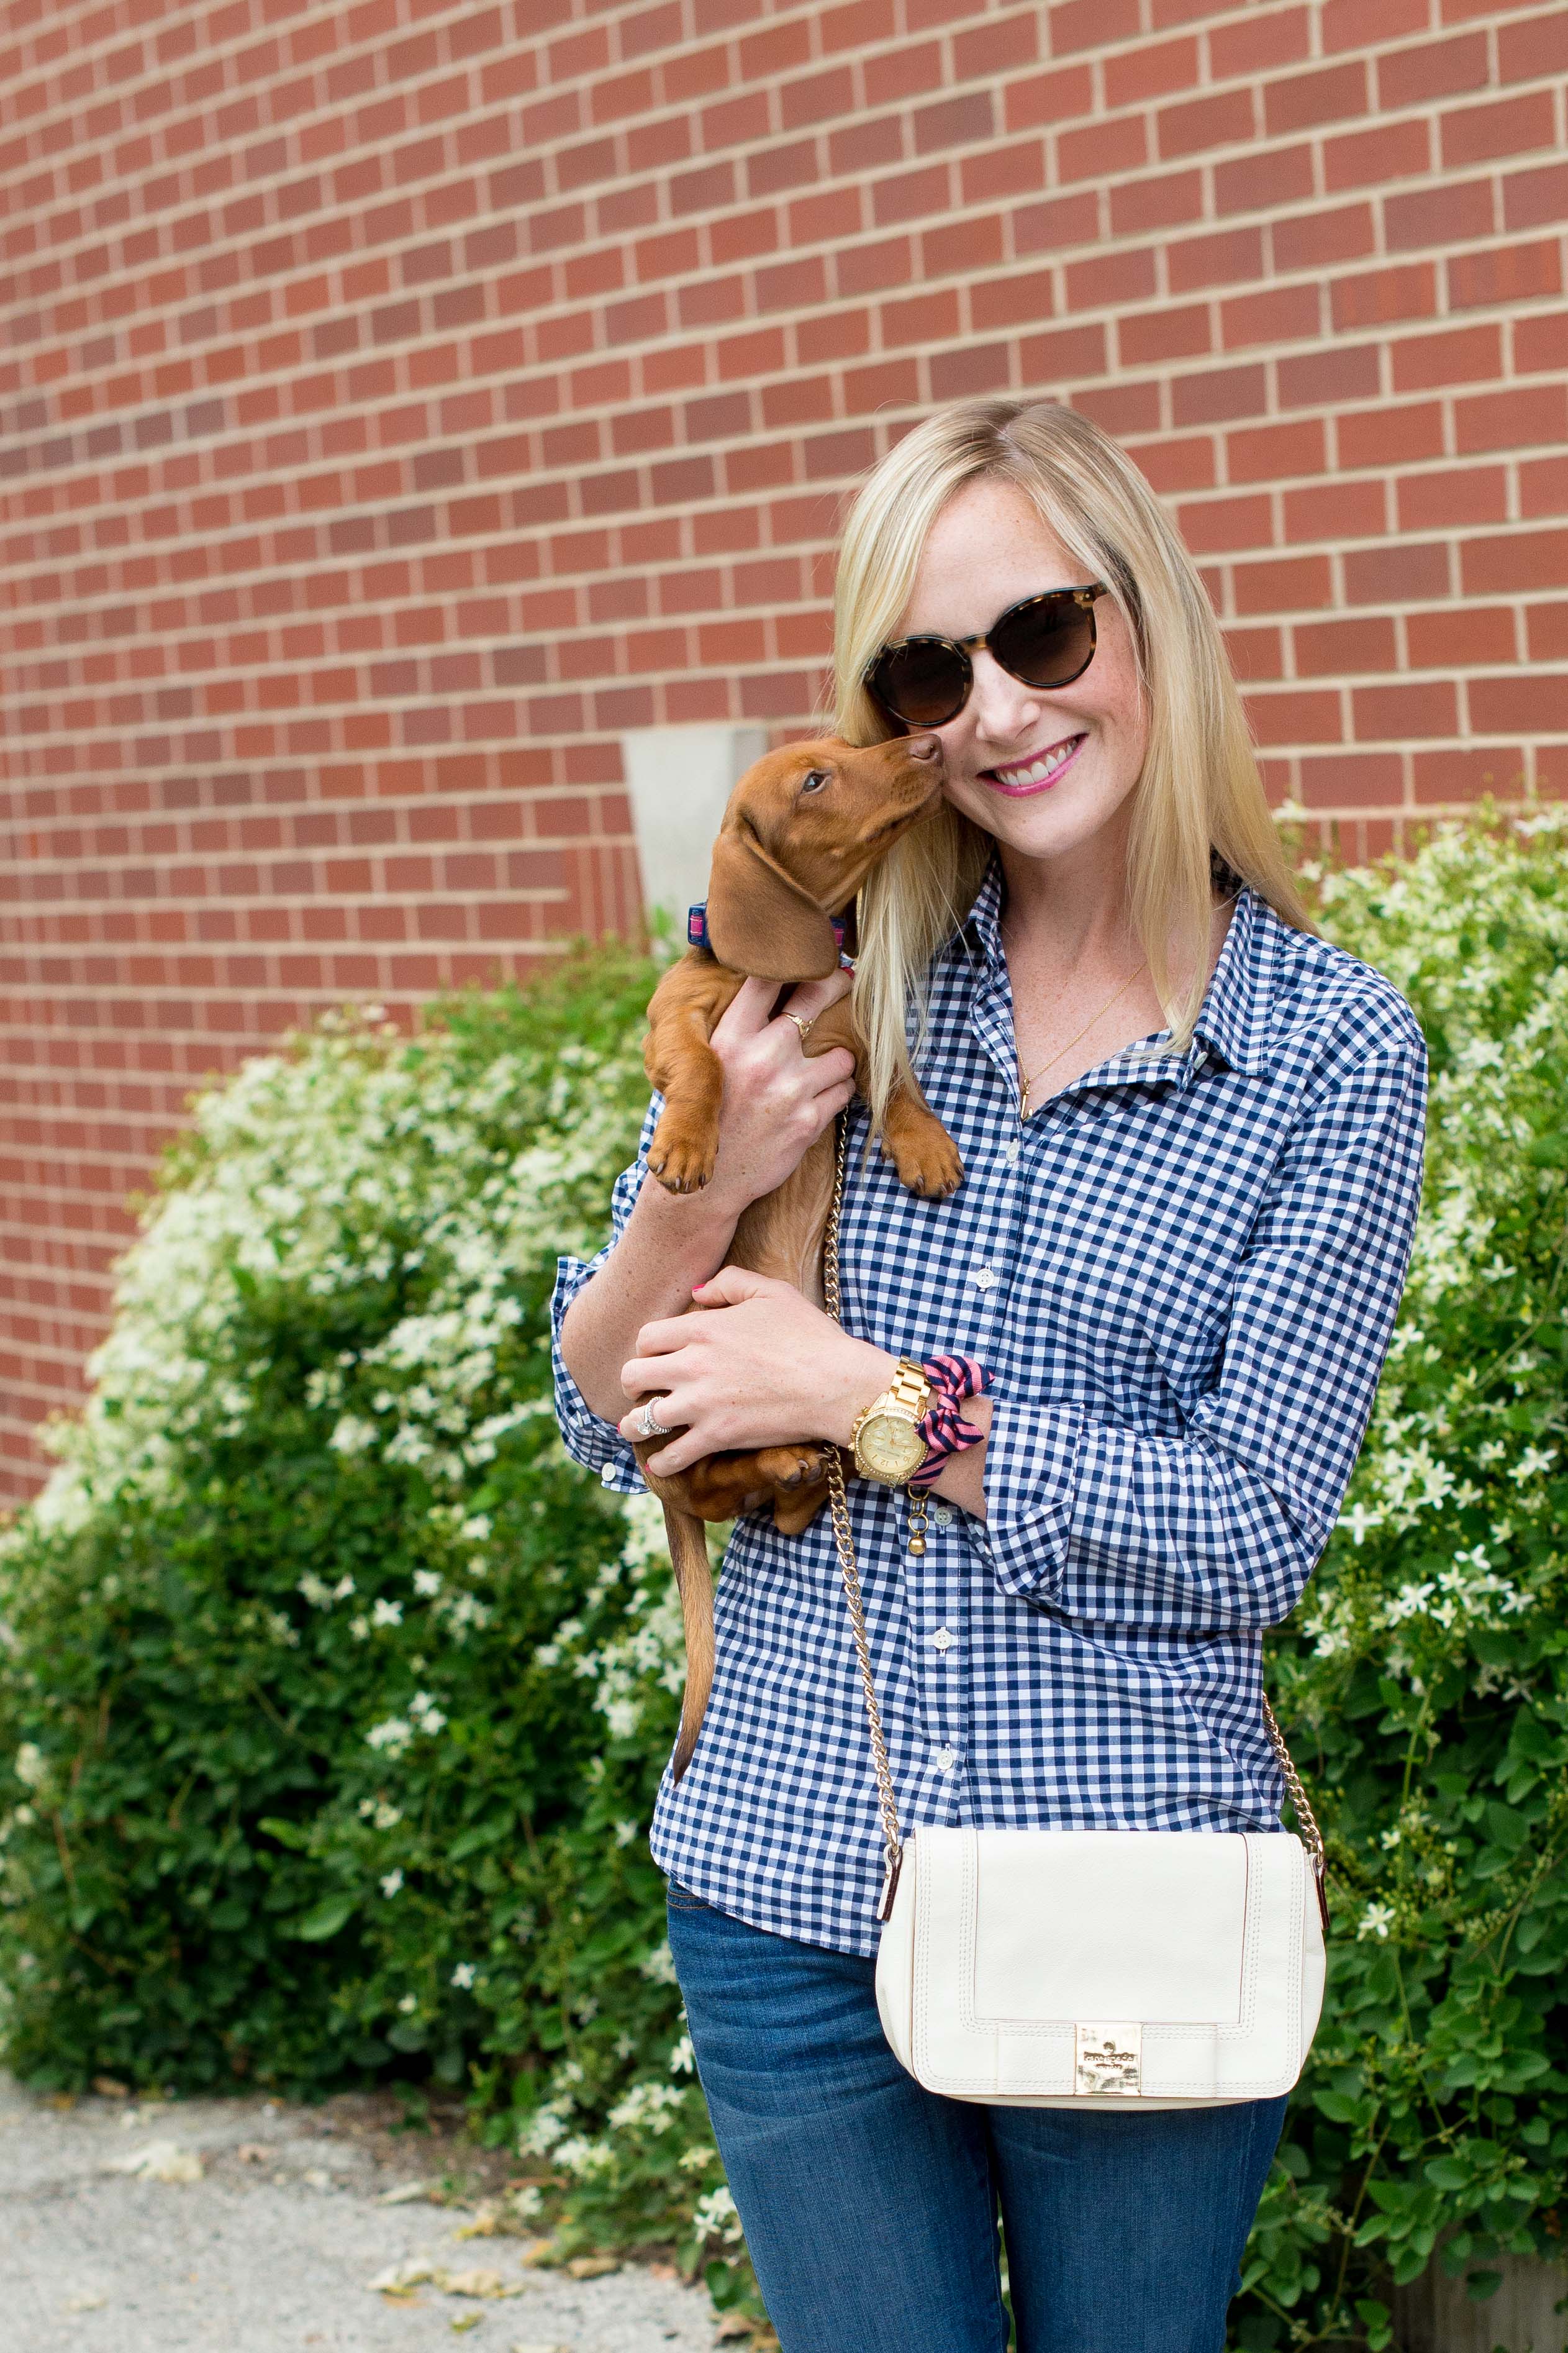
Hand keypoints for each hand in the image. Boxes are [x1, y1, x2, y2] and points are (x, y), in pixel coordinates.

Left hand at [616, 1265, 896, 1476]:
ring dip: (636, 1424)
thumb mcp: (772, 1292)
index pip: (646, 1337)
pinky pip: (673, 1456)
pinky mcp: (717, 1436)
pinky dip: (663, 1463)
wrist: (837, 1382)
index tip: (658, 1357)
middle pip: (633, 1376)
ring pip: (641, 1419)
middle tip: (645, 1390)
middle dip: (635, 1383)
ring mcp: (701, 1403)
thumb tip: (698, 1292)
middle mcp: (692, 1364)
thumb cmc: (810, 1336)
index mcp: (702, 1328)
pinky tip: (661, 1463)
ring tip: (638, 1427)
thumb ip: (730, 1282)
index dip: (648, 1348)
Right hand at [699, 973, 857, 1216]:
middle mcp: (761, 1058)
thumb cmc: (712, 1118)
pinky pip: (843, 1091)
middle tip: (843, 981)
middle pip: (814, 998)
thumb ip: (738, 1033)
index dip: (791, 964)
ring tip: (822, 1071)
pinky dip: (837, 1092)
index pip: (765, 979)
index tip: (807, 959)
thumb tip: (768, 990)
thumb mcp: (711, 1068)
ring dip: (836, 1062)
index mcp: (729, 1041)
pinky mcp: (808, 1121)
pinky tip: (818, 1099)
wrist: (709, 1181)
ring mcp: (788, 1090)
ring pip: (840, 1054)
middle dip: (834, 985)